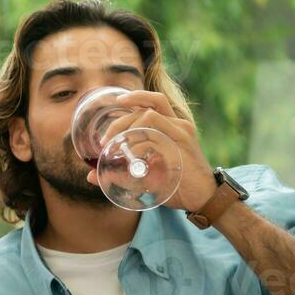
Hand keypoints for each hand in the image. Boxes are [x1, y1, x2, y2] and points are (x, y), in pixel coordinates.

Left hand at [88, 90, 215, 211]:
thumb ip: (120, 172)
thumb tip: (90, 176)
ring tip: (115, 146)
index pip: (154, 101)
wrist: (204, 198)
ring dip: (126, 129)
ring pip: (148, 117)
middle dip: (120, 120)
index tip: (117, 101)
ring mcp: (181, 132)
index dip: (136, 96)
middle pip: (148, 106)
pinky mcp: (181, 144)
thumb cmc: (176, 186)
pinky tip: (131, 156)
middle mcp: (178, 124)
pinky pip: (154, 135)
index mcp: (173, 126)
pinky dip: (138, 143)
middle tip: (104, 139)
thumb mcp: (145, 176)